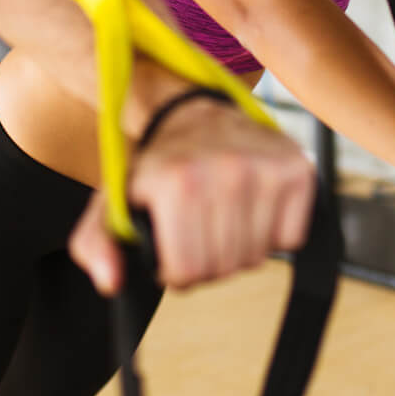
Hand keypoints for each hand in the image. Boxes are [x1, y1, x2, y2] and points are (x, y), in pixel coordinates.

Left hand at [69, 96, 313, 294]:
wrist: (194, 113)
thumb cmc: (156, 163)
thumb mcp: (113, 199)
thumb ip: (95, 244)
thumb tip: (111, 282)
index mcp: (177, 181)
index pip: (187, 272)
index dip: (176, 269)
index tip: (172, 245)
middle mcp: (225, 170)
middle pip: (223, 268)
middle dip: (207, 261)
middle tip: (198, 229)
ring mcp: (266, 168)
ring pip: (257, 258)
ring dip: (238, 249)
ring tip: (222, 217)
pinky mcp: (299, 169)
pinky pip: (290, 240)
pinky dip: (273, 234)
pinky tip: (252, 207)